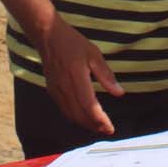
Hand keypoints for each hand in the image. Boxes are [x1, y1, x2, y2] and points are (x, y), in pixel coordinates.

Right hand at [37, 17, 123, 134]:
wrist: (48, 36)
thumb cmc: (72, 43)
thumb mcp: (94, 55)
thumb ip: (106, 76)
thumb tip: (119, 93)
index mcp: (77, 78)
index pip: (90, 106)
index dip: (100, 120)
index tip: (110, 128)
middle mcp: (65, 87)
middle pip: (80, 115)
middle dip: (94, 126)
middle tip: (106, 130)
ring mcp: (56, 90)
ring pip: (70, 115)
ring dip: (84, 124)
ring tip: (97, 126)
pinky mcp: (52, 90)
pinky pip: (63, 109)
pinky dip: (74, 117)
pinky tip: (82, 117)